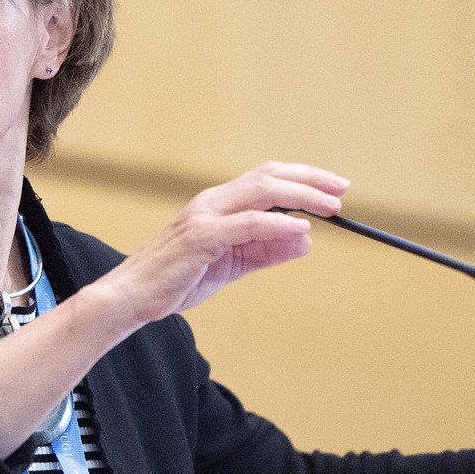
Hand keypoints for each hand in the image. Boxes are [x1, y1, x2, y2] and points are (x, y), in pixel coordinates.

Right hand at [93, 162, 346, 326]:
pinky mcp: (201, 237)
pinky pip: (248, 224)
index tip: (334, 188)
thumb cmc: (176, 281)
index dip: (303, 178)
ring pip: (262, 192)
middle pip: (268, 176)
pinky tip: (300, 228)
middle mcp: (212, 202)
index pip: (266, 178)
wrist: (132, 298)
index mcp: (217, 204)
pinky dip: (277, 223)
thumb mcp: (231, 265)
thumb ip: (266, 250)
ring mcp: (205, 216)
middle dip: (310, 180)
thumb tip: (305, 239)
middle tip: (342, 191)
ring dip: (302, 196)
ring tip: (332, 208)